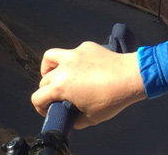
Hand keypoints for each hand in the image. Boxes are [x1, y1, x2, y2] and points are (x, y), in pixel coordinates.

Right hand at [31, 41, 147, 128]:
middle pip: (44, 80)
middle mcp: (62, 68)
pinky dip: (73, 62)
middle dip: (47, 91)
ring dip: (48, 68)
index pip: (37, 97)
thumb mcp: (91, 119)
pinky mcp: (85, 47)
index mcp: (60, 86)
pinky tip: (84, 68)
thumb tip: (70, 117)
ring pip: (50, 58)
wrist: (130, 77)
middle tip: (58, 98)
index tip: (48, 111)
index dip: (40, 108)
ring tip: (56, 75)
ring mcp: (73, 54)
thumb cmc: (111, 100)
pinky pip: (72, 54)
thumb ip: (75, 119)